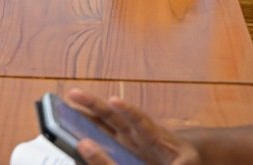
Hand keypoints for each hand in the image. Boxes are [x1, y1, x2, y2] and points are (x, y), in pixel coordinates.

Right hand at [65, 89, 199, 164]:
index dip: (128, 111)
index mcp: (157, 136)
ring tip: (67, 105)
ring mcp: (129, 139)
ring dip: (87, 114)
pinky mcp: (123, 148)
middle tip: (74, 94)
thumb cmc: (184, 160)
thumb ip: (177, 164)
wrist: (184, 160)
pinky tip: (74, 129)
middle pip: (114, 116)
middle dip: (95, 104)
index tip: (114, 101)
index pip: (141, 121)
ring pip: (105, 123)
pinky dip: (89, 132)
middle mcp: (139, 133)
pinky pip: (104, 137)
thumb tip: (153, 154)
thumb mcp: (184, 163)